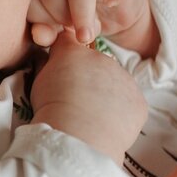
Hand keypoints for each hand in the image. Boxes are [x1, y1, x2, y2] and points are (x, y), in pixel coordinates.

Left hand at [28, 0, 156, 55]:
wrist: (116, 12)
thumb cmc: (80, 20)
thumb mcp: (61, 30)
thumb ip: (46, 33)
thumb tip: (40, 35)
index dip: (41, 20)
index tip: (55, 35)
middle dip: (60, 16)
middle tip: (75, 34)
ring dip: (83, 10)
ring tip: (89, 32)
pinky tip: (113, 3)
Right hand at [30, 34, 146, 163]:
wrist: (78, 136)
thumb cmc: (51, 109)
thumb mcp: (38, 82)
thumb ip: (46, 66)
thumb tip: (48, 60)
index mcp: (74, 52)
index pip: (69, 41)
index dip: (65, 55)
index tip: (62, 69)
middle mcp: (102, 58)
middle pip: (95, 64)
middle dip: (88, 78)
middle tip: (77, 100)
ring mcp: (124, 79)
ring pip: (114, 84)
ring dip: (105, 95)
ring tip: (91, 117)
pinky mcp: (138, 101)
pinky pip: (129, 104)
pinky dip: (120, 113)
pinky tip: (107, 125)